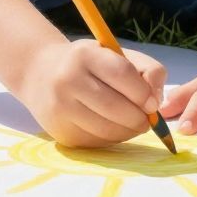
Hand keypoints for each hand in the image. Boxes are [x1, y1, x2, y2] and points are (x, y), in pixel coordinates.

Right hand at [17, 40, 165, 147]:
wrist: (39, 74)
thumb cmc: (87, 64)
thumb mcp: (114, 54)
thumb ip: (146, 69)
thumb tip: (157, 101)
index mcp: (84, 55)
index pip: (122, 74)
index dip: (143, 92)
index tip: (152, 103)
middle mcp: (67, 80)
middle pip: (116, 107)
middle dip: (140, 118)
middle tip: (146, 119)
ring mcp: (60, 108)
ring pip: (108, 129)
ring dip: (129, 131)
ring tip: (132, 124)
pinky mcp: (60, 132)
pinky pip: (97, 142)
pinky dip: (113, 139)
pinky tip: (112, 128)